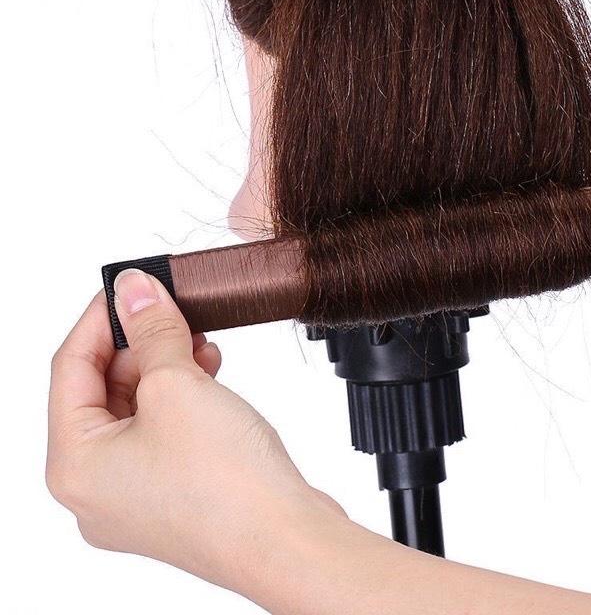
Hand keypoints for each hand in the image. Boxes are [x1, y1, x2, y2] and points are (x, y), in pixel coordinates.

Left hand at [46, 270, 344, 601]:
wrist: (286, 539)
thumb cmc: (226, 484)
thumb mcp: (177, 384)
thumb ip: (151, 330)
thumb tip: (134, 290)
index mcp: (74, 466)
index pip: (70, 368)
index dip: (100, 318)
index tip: (131, 285)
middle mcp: (97, 488)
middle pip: (102, 390)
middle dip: (139, 343)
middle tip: (170, 308)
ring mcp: (137, 496)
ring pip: (137, 410)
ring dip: (165, 367)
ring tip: (198, 339)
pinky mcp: (175, 495)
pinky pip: (164, 432)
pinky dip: (183, 397)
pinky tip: (210, 371)